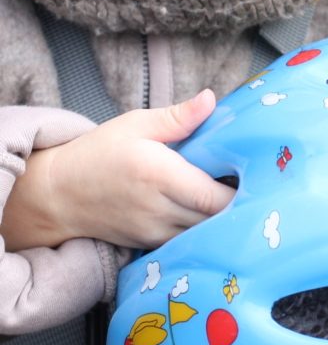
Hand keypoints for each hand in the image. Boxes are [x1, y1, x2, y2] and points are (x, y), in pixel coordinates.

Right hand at [4, 91, 234, 250]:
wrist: (58, 193)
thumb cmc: (99, 153)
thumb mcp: (137, 124)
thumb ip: (178, 117)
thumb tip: (211, 99)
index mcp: (159, 175)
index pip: (213, 196)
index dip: (239, 191)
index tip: (253, 174)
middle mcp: (158, 209)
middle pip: (215, 220)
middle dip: (236, 205)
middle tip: (249, 185)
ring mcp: (153, 232)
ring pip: (203, 236)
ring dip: (220, 221)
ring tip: (230, 198)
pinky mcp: (148, 245)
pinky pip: (185, 243)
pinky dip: (201, 232)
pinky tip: (207, 215)